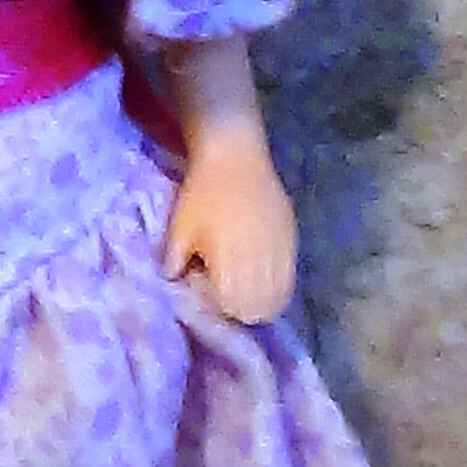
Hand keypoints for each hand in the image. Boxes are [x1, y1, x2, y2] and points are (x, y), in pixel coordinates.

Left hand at [162, 138, 296, 323]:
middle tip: (223, 295)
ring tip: (243, 288)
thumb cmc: (202, 193)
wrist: (235, 155)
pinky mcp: (292, 239)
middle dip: (241, 311)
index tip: (206, 296)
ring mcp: (281, 252)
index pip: (234, 310)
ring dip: (261, 302)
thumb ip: (174, 262)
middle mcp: (262, 264)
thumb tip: (174, 283)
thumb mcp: (179, 229)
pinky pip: (290, 276)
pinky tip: (259, 273)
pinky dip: (276, 285)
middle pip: (260, 311)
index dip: (220, 310)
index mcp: (232, 265)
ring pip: (279, 298)